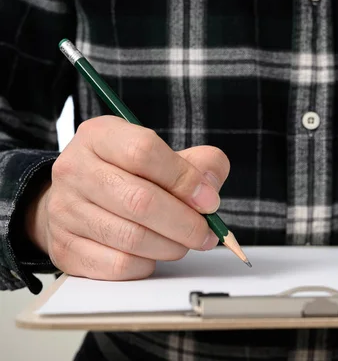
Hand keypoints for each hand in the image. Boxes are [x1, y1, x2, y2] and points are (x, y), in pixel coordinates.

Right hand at [25, 116, 229, 279]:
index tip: (209, 200)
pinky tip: (153, 253)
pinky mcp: (65, 249)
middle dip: (186, 223)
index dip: (184, 179)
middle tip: (205, 233)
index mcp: (100, 136)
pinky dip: (146, 264)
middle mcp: (74, 169)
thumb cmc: (129, 175)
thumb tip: (209, 188)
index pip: (144, 151)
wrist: (78, 199)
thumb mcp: (163, 154)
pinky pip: (118, 265)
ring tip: (184, 243)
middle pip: (140, 200)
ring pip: (132, 238)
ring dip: (171, 246)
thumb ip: (199, 163)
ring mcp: (64, 211)